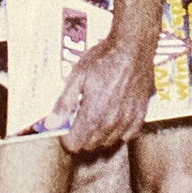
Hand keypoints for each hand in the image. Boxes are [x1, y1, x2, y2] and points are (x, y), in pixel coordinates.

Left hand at [51, 31, 155, 156]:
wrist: (132, 47)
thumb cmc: (103, 59)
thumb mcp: (77, 77)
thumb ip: (64, 104)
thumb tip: (51, 124)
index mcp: (92, 115)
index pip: (75, 145)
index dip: (67, 137)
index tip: (66, 125)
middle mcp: (110, 123)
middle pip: (91, 145)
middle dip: (82, 135)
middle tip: (80, 116)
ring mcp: (127, 120)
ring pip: (109, 142)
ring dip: (99, 135)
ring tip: (97, 115)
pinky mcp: (140, 115)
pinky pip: (128, 135)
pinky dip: (119, 131)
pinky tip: (114, 117)